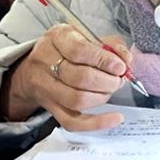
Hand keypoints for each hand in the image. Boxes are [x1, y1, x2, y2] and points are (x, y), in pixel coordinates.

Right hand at [0, 24, 130, 130]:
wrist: (33, 67)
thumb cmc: (66, 48)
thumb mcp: (86, 35)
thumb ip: (110, 45)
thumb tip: (127, 59)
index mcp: (58, 37)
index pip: (79, 51)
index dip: (103, 61)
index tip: (120, 67)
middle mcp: (46, 61)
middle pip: (80, 78)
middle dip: (107, 82)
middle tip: (118, 80)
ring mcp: (45, 87)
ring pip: (77, 100)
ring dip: (103, 97)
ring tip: (111, 89)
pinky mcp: (49, 107)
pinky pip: (71, 121)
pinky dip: (96, 123)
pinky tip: (114, 118)